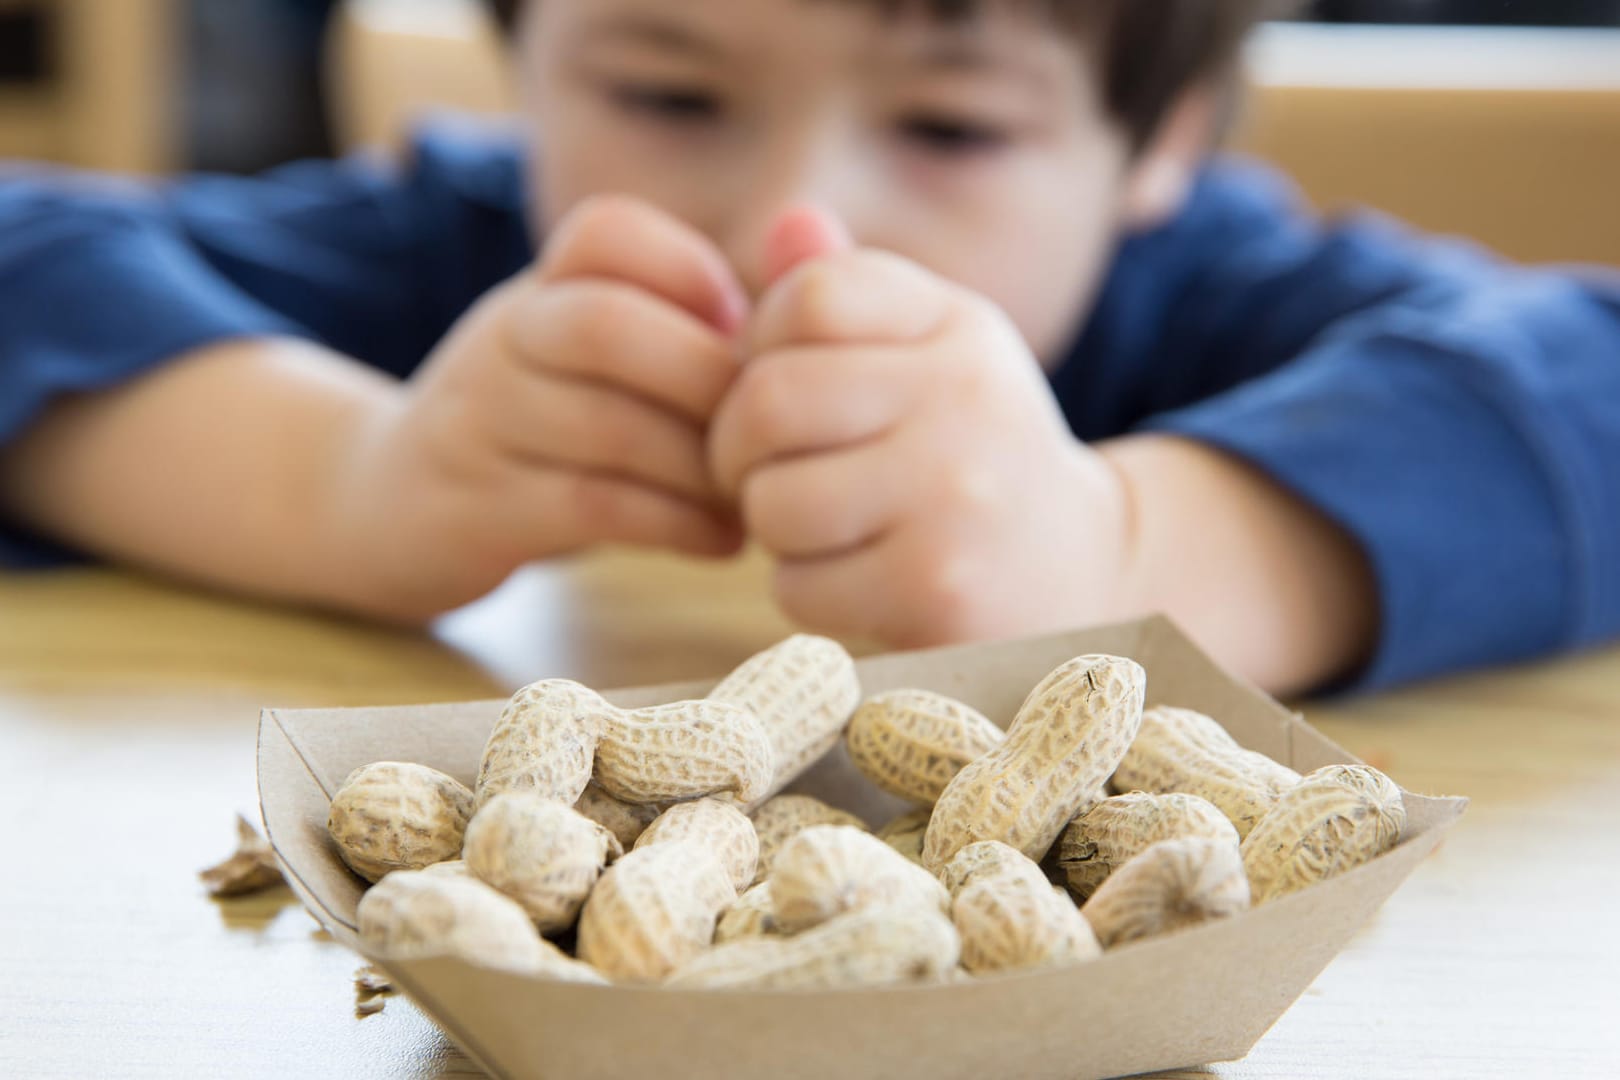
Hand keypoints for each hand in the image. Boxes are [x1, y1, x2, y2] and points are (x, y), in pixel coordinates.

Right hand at [332, 196, 748, 620]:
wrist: (388, 505)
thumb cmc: (535, 429)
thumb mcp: (582, 355)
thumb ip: (675, 326)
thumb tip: (806, 309)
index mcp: (538, 289)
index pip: (605, 232)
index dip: (690, 271)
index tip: (742, 331)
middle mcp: (502, 341)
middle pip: (604, 325)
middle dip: (707, 379)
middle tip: (770, 430)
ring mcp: (480, 424)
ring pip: (606, 427)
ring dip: (703, 467)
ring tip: (756, 496)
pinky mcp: (478, 509)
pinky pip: (591, 505)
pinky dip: (674, 524)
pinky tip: (720, 540)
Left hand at [709, 208, 1132, 645]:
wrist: (1078, 573)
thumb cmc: (969, 456)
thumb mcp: (932, 356)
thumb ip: (852, 295)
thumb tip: (787, 223)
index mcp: (957, 325)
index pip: (808, 296)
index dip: (761, 347)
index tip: (786, 388)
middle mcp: (965, 395)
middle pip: (768, 399)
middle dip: (739, 449)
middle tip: (765, 473)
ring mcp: (955, 493)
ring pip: (772, 500)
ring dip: (774, 528)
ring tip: (825, 527)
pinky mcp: (936, 586)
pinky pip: (797, 584)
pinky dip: (807, 593)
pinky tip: (859, 581)